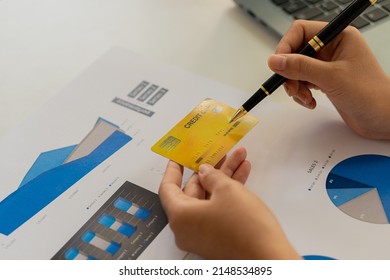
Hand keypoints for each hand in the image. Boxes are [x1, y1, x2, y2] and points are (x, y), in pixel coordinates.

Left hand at [159, 147, 299, 258]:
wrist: (269, 257)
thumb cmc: (245, 228)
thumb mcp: (227, 189)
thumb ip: (211, 176)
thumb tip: (204, 172)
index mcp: (180, 217)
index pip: (168, 187)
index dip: (174, 169)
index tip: (179, 158)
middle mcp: (187, 229)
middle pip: (192, 192)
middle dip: (210, 170)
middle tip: (219, 155)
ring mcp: (202, 235)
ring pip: (209, 199)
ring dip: (224, 179)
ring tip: (238, 160)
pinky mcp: (217, 238)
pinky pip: (217, 210)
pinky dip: (227, 194)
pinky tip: (241, 176)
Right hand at [268, 20, 389, 138]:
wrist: (382, 118)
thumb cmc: (369, 94)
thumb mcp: (331, 78)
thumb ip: (300, 67)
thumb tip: (275, 60)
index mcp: (338, 37)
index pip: (301, 31)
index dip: (286, 47)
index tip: (279, 65)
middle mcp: (331, 48)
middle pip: (295, 52)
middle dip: (290, 72)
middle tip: (292, 88)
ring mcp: (327, 65)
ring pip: (296, 69)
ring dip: (295, 86)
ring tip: (305, 98)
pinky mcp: (324, 80)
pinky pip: (302, 82)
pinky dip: (301, 93)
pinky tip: (310, 102)